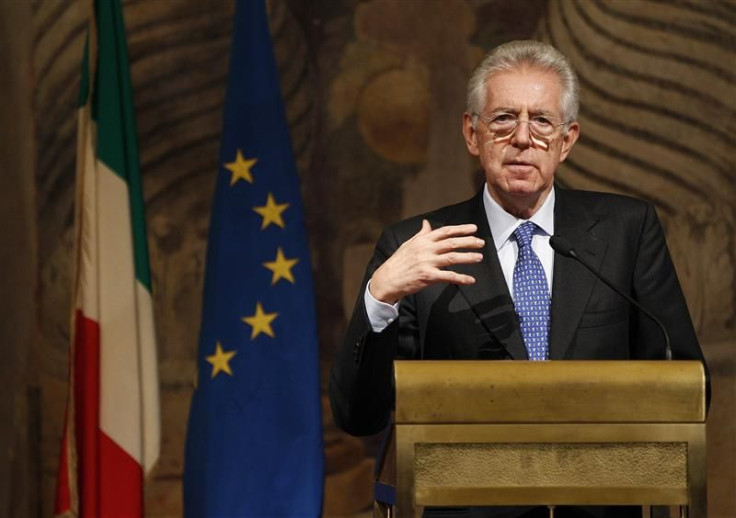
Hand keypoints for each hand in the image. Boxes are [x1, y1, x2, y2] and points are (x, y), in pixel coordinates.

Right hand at [369, 220, 484, 303]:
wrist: (387, 279)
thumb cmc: (398, 262)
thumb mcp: (408, 244)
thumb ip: (421, 234)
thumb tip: (426, 223)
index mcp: (423, 241)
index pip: (445, 231)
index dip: (460, 229)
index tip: (474, 228)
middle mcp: (426, 249)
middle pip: (452, 243)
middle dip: (468, 241)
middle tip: (481, 242)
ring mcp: (427, 263)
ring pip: (452, 258)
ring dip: (468, 257)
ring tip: (479, 257)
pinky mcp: (427, 276)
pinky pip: (448, 276)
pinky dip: (460, 278)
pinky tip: (471, 279)